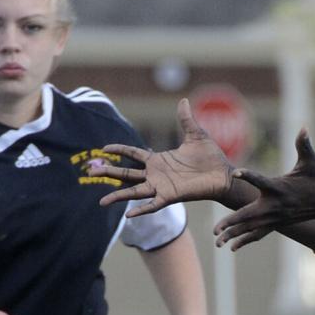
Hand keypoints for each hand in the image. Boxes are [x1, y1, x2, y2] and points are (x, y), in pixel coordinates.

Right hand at [91, 98, 234, 217]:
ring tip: (101, 202)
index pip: (133, 155)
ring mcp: (161, 187)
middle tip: (89, 172)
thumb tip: (183, 99)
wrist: (224, 174)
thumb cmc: (211, 157)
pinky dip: (141, 209)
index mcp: (159, 160)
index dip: (119, 151)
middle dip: (108, 173)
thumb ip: (185, 119)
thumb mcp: (196, 134)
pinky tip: (128, 215)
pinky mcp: (170, 196)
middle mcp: (156, 174)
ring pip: (134, 191)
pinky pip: (152, 204)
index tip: (104, 149)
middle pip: (126, 174)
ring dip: (118, 196)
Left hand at [213, 130, 314, 250]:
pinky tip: (233, 248)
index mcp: (279, 187)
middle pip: (248, 215)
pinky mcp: (278, 223)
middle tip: (214, 231)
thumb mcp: (312, 161)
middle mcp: (275, 205)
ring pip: (251, 228)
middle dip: (231, 223)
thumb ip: (304, 144)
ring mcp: (276, 217)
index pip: (261, 181)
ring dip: (234, 235)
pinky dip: (245, 240)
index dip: (248, 175)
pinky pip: (259, 233)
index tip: (235, 172)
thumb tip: (304, 127)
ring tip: (217, 242)